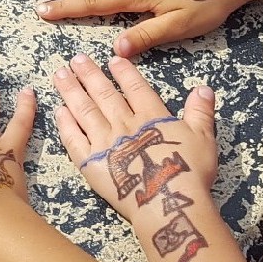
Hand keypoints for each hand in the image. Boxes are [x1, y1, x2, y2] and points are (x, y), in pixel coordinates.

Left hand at [53, 52, 220, 261]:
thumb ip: (200, 112)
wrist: (167, 202)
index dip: (123, 72)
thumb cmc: (189, 172)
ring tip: (59, 75)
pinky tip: (59, 111)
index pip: (134, 87)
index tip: (112, 59)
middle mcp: (124, 124)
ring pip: (84, 110)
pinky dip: (65, 124)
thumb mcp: (203, 138)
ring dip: (71, 91)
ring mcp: (104, 142)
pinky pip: (73, 139)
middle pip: (103, 93)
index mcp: (150, 116)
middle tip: (76, 59)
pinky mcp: (90, 163)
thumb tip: (203, 89)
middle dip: (89, 74)